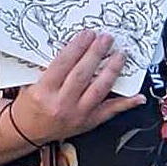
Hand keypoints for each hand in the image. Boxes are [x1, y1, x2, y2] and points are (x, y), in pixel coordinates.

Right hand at [11, 30, 149, 147]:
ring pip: (99, 90)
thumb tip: (74, 48)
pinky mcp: (89, 122)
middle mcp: (61, 104)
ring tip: (120, 55)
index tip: (88, 34)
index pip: (63, 64)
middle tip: (106, 39)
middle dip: (96, 54)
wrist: (28, 131)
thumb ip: (51, 68)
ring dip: (112, 70)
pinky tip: (137, 96)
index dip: (77, 47)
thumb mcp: (32, 83)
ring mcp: (77, 114)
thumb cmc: (30, 104)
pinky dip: (126, 103)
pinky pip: (110, 111)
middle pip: (83, 74)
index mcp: (43, 91)